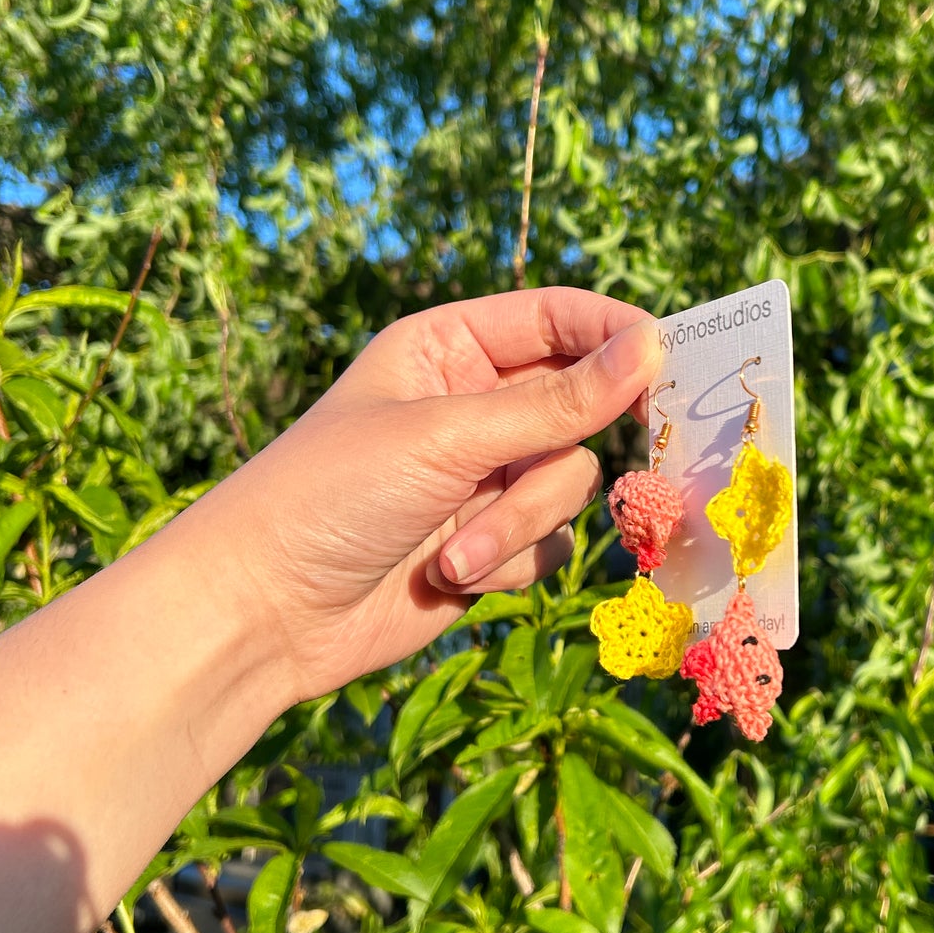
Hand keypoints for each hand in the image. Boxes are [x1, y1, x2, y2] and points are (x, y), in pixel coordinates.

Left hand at [188, 288, 658, 704]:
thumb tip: (653, 348)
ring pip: (570, 484)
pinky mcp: (491, 544)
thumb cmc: (333, 494)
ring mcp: (484, 477)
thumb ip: (559, 401)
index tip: (666, 365)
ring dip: (519, 524)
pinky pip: (552, 543)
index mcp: (448, 348)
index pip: (559, 320)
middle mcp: (472, 406)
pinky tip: (454, 577)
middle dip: (554, 453)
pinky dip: (511, 562)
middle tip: (551, 469)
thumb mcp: (448, 436)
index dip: (615, 338)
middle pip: (578, 408)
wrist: (267, 612)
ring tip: (454, 553)